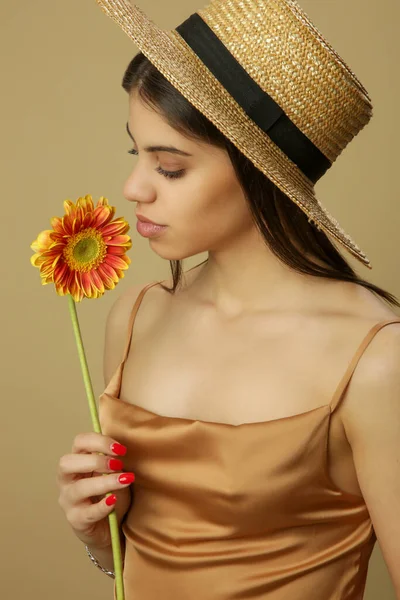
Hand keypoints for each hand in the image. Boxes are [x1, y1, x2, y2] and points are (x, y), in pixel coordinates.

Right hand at [57, 432, 133, 549]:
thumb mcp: (113, 474)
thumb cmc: (110, 494)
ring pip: (79, 488)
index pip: (79, 442)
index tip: (120, 449)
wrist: (108, 527)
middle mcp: (67, 480)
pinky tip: (114, 501)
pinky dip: (102, 506)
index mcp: (77, 461)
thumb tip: (118, 453)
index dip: (99, 441)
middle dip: (95, 461)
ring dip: (104, 482)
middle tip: (118, 463)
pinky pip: (87, 513)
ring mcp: (68, 500)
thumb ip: (112, 463)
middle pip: (67, 463)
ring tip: (125, 480)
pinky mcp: (76, 520)